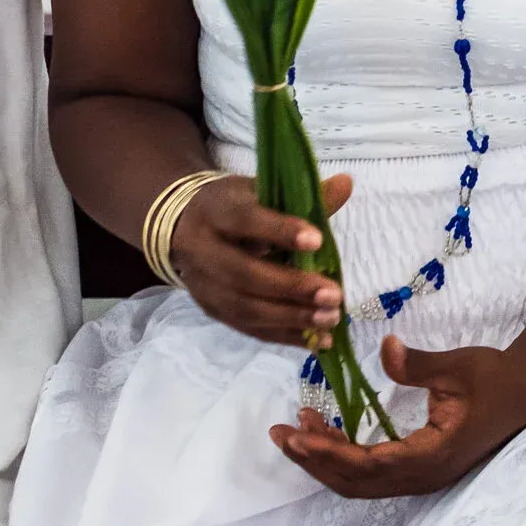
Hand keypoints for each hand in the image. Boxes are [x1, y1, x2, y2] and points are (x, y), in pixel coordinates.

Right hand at [172, 173, 352, 344]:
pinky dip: (284, 336)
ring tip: (330, 320)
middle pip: (244, 274)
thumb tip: (346, 184)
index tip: (318, 239)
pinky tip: (316, 341)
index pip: (246, 220)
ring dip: (290, 318)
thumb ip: (303, 194)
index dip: (280, 230)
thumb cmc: (234, 206)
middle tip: (334, 295)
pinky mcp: (212, 310)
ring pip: (245, 308)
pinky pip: (249, 328)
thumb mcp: (261, 189)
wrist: (180, 226)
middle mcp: (203, 251)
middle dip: (291, 288)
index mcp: (217, 212)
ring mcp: (205, 286)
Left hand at [269, 335, 525, 497]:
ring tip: (295, 432)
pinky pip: (373, 473)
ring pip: (360, 482)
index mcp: (432, 455)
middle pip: (355, 482)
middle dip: (314, 461)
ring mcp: (423, 476)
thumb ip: (417, 364)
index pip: (367, 464)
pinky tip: (328, 435)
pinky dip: (344, 458)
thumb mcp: (457, 366)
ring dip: (325, 460)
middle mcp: (423, 475)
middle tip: (280, 434)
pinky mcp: (422, 467)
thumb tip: (385, 348)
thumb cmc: (495, 375)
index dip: (328, 453)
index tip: (295, 435)